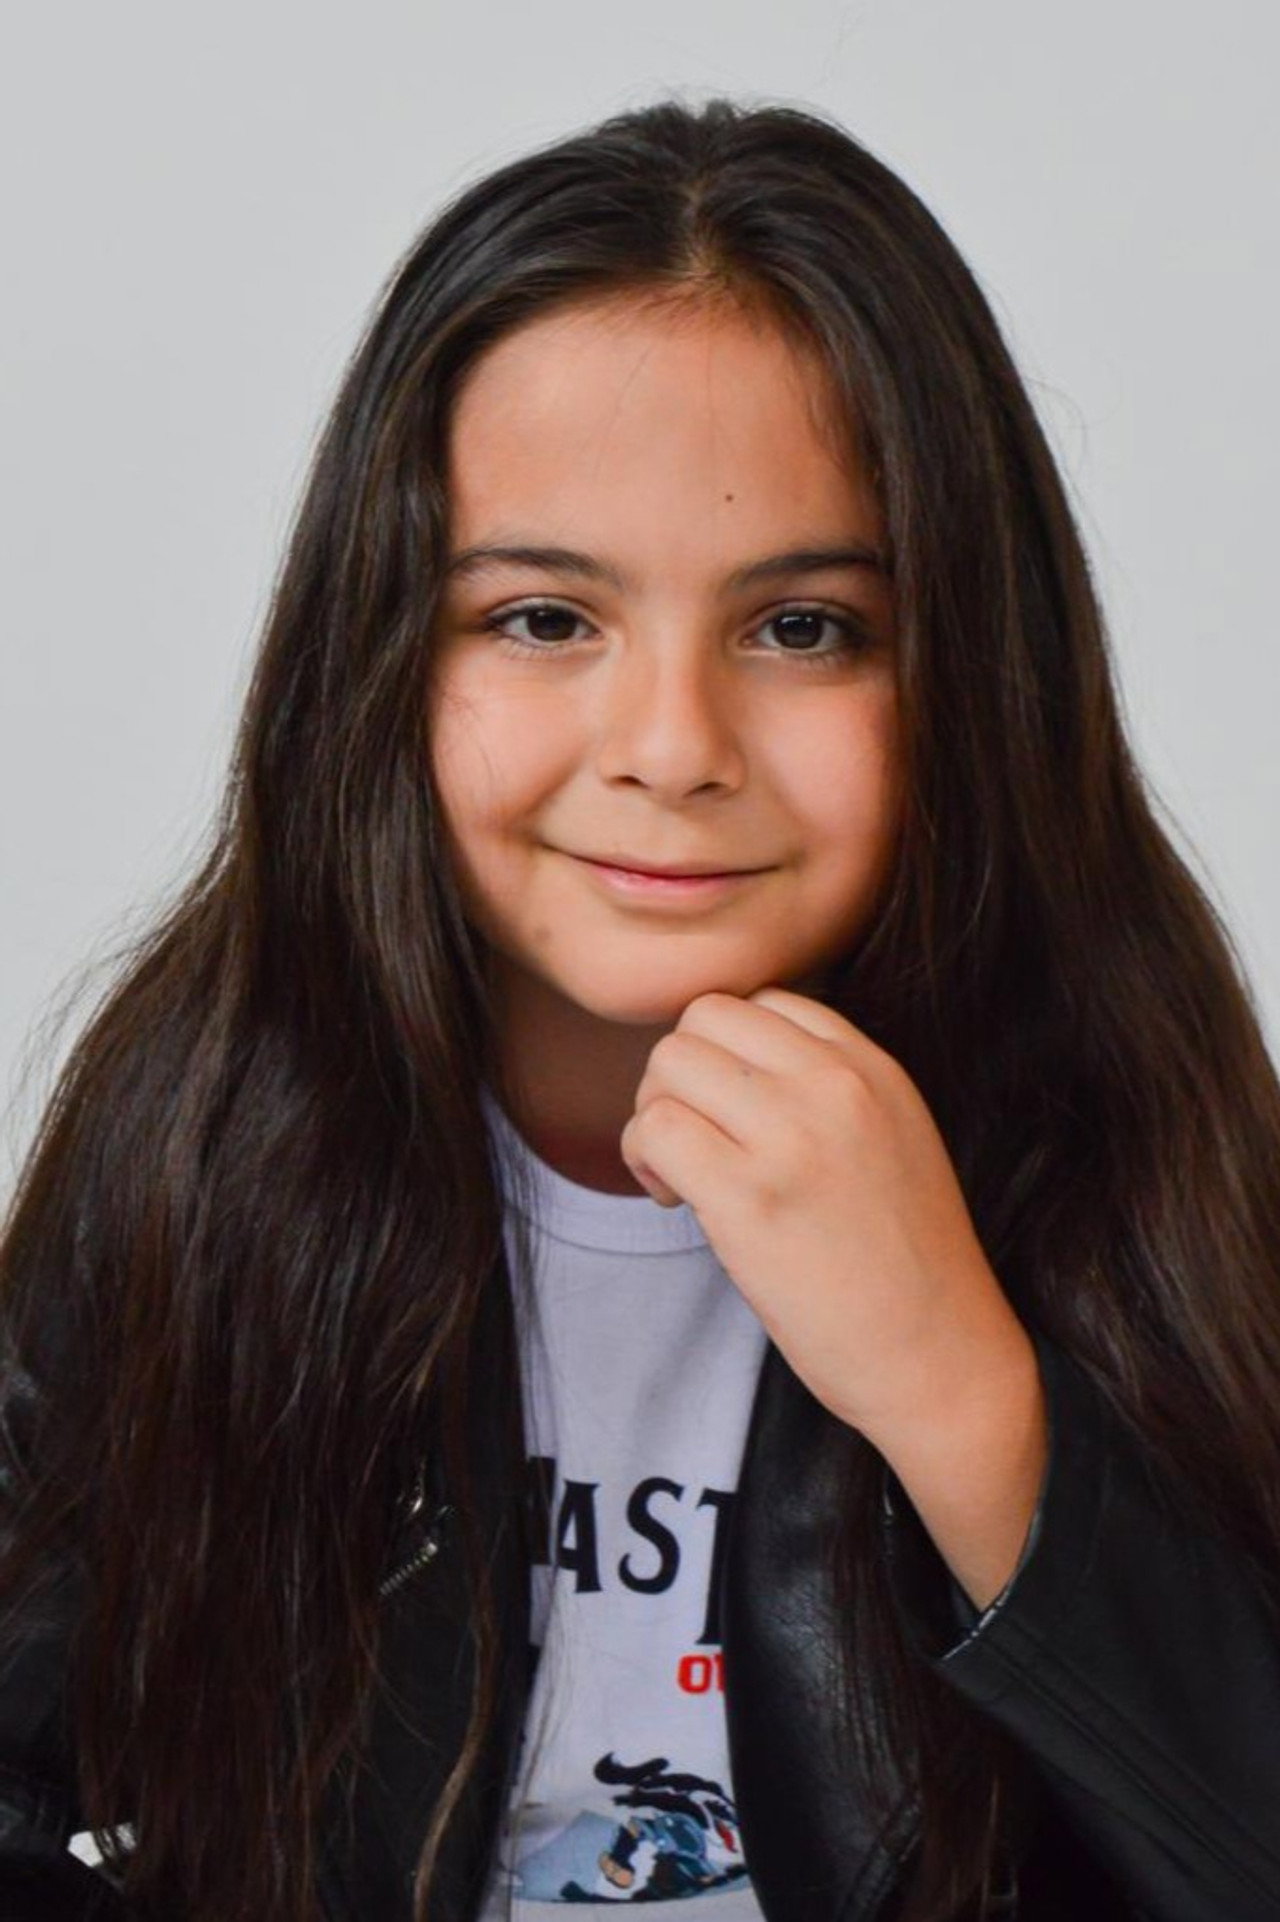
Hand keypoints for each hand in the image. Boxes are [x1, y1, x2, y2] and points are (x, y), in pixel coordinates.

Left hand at [619, 986, 1030, 1450]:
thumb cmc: (907, 1265)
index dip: (726, 1054)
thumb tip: (728, 1066)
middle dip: (678, 1076)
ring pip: (668, 1064)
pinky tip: (672, 1200)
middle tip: (694, 1142)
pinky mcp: (748, 1198)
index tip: (733, 1113)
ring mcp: (791, 1137)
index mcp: (873, 1068)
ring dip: (653, 1115)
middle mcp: (835, 1086)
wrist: (942, 1358)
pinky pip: (654, 1130)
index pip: (762, 1000)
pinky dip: (643, 1159)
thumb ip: (830, 1087)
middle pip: (702, 1018)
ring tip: (682, 1174)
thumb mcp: (894, 1137)